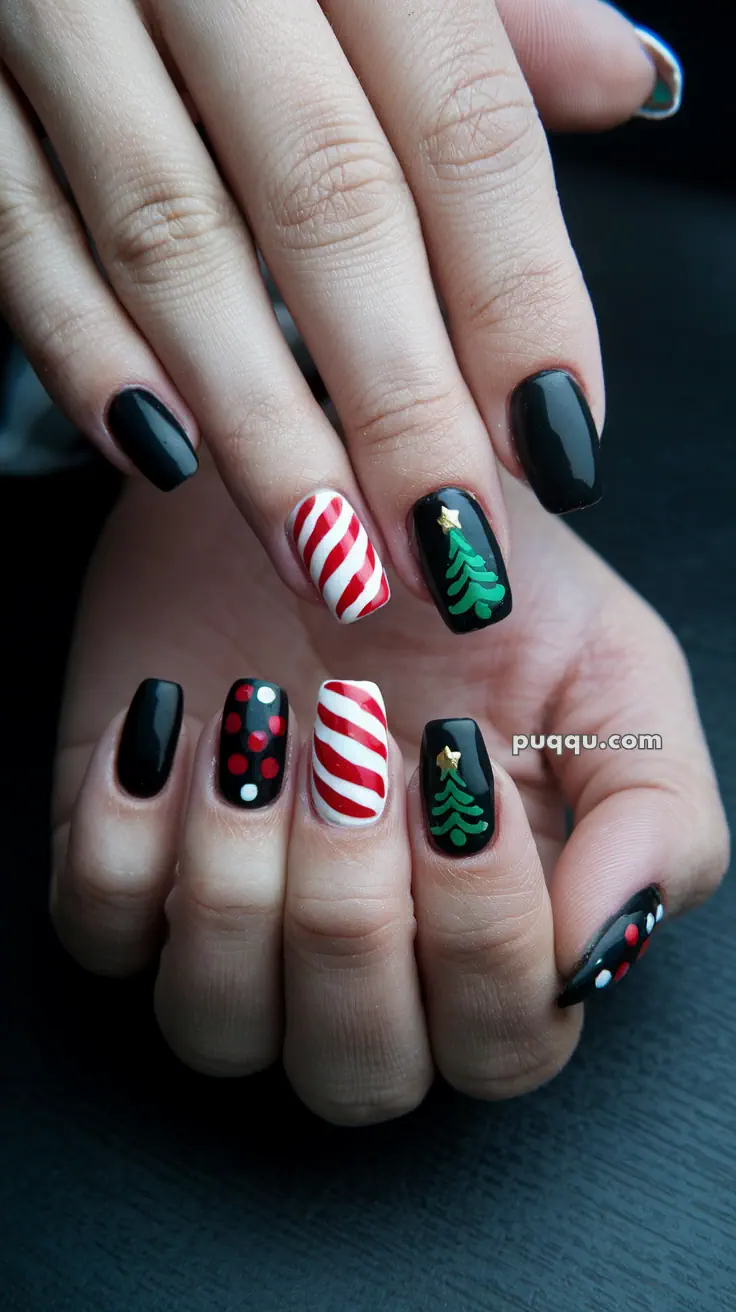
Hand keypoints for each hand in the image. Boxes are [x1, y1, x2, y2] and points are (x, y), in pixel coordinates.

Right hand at [0, 0, 677, 631]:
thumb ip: (493, 17)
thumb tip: (623, 80)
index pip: (465, 128)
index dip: (518, 299)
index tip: (550, 443)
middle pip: (331, 203)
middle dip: (399, 403)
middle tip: (447, 547)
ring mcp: (61, 13)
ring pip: (172, 235)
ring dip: (259, 421)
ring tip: (328, 551)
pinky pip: (14, 224)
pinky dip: (83, 348)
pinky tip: (162, 457)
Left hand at [50, 460, 727, 1122]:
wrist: (336, 479)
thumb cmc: (480, 588)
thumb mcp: (615, 671)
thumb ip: (656, 814)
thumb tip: (608, 945)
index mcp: (495, 937)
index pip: (503, 1040)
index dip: (484, 929)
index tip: (461, 761)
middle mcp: (365, 962)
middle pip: (359, 1070)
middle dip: (355, 912)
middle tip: (354, 742)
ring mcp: (234, 929)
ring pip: (217, 1027)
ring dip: (239, 877)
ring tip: (261, 716)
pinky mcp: (125, 873)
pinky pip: (99, 933)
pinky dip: (127, 831)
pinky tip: (170, 717)